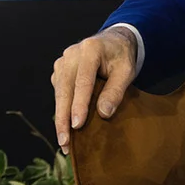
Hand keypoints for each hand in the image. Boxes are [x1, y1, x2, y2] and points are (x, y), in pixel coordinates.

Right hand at [52, 28, 137, 149]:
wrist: (112, 42)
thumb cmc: (121, 58)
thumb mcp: (126, 71)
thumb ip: (115, 91)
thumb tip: (103, 114)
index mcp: (90, 50)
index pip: (82, 81)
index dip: (79, 105)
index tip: (77, 125)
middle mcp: (72, 54)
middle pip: (65, 89)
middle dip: (63, 117)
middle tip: (65, 142)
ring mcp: (62, 62)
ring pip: (58, 93)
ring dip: (60, 118)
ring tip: (64, 141)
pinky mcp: (59, 70)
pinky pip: (58, 92)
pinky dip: (61, 110)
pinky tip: (65, 127)